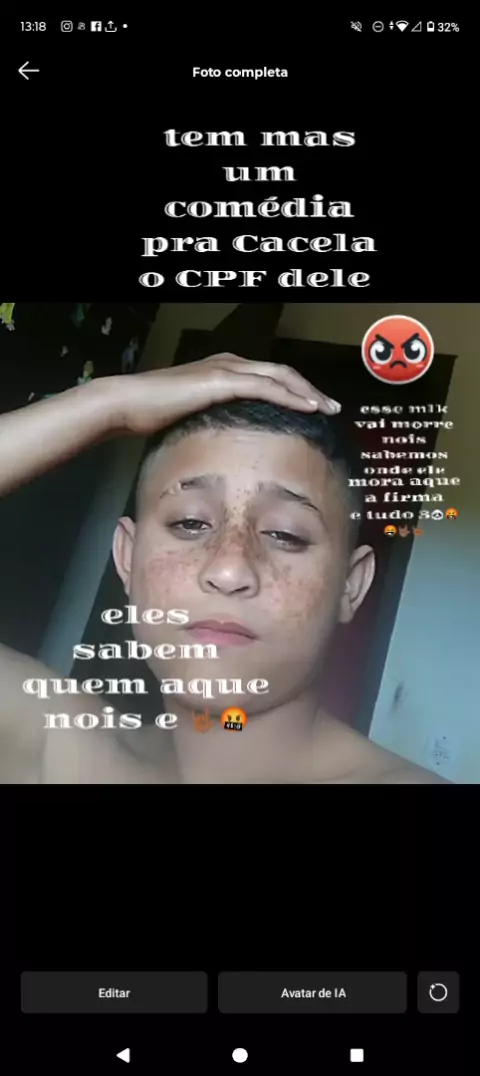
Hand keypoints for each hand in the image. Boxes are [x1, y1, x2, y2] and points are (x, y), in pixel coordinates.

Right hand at [118, 354, 340, 435]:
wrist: (127, 403)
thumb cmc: (152, 413)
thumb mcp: (191, 416)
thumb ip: (212, 419)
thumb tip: (227, 440)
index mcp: (224, 370)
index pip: (269, 377)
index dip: (295, 390)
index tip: (314, 407)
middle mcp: (229, 363)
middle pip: (282, 373)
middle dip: (310, 389)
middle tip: (332, 407)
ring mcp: (225, 369)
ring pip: (280, 376)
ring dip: (308, 392)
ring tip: (327, 408)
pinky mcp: (220, 380)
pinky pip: (265, 387)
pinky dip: (290, 396)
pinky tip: (307, 408)